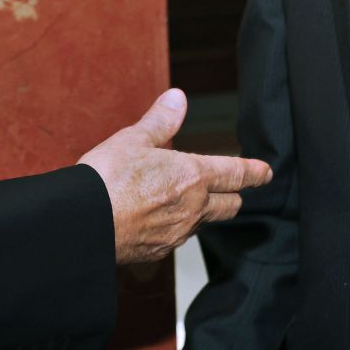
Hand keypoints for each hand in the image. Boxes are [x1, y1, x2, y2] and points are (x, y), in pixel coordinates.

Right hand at [79, 89, 270, 263]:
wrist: (83, 224)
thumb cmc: (107, 179)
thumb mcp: (134, 139)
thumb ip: (160, 121)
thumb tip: (178, 98)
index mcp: (192, 176)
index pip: (236, 174)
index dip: (254, 172)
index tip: (266, 172)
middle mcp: (193, 208)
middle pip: (229, 205)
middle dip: (234, 196)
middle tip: (233, 189)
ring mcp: (177, 233)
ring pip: (203, 223)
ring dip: (202, 211)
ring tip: (185, 199)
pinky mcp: (159, 251)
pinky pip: (177, 238)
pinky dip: (175, 226)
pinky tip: (157, 219)